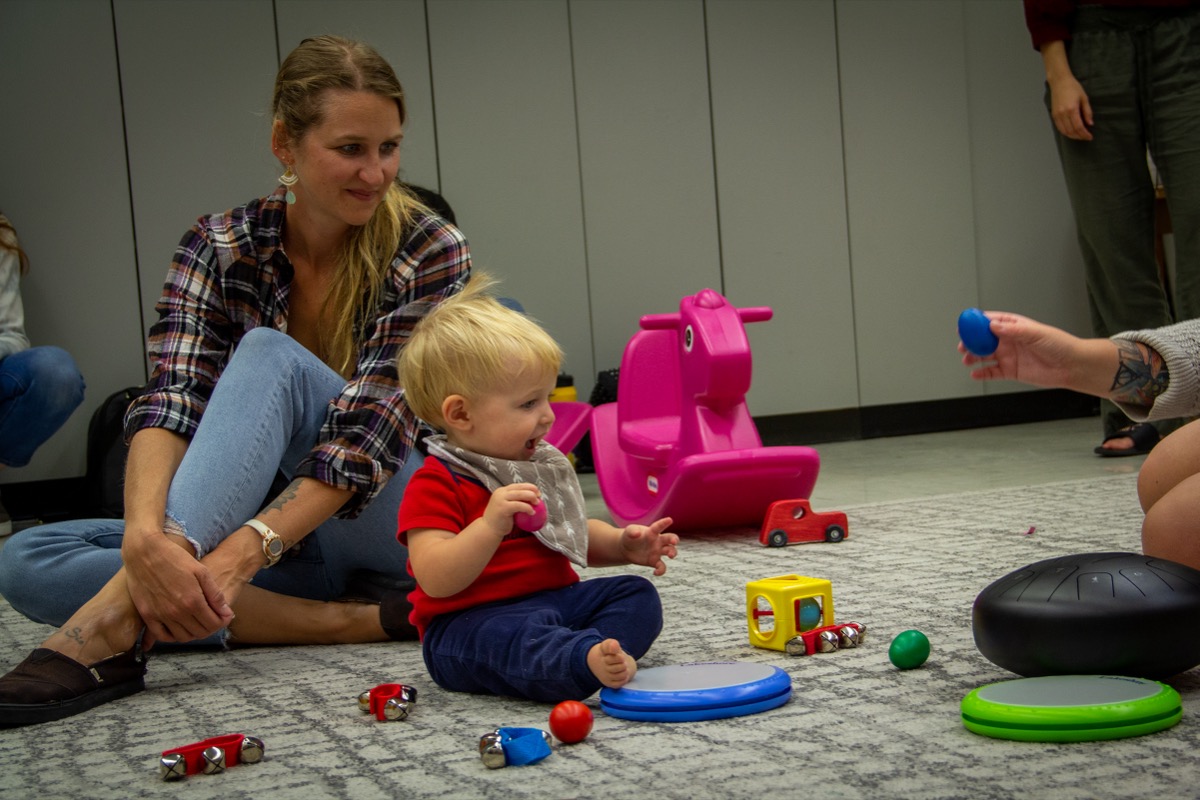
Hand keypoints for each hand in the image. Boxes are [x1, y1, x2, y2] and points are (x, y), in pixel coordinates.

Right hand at [122, 528, 234, 645]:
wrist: (145, 552)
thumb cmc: (175, 558)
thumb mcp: (201, 571)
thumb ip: (215, 594)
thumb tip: (226, 613)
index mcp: (193, 601)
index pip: (213, 624)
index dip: (222, 622)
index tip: (225, 616)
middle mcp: (176, 612)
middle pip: (200, 632)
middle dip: (211, 627)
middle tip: (213, 618)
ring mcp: (160, 615)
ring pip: (183, 637)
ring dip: (194, 633)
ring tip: (198, 622)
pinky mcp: (147, 615)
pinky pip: (162, 635)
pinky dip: (173, 636)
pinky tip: (179, 627)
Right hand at [481, 483, 541, 537]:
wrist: (489, 529)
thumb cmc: (501, 520)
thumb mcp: (508, 506)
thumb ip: (516, 501)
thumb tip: (533, 499)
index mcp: (502, 491)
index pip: (518, 485)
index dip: (530, 487)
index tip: (538, 493)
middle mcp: (501, 492)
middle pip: (520, 488)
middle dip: (532, 491)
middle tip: (539, 498)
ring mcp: (501, 499)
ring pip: (520, 494)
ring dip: (531, 498)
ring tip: (537, 504)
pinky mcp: (503, 508)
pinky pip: (519, 505)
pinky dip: (528, 508)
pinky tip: (532, 512)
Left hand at [619, 516, 678, 575]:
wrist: (626, 548)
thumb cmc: (630, 536)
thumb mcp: (628, 532)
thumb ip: (632, 531)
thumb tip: (637, 534)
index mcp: (652, 532)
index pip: (659, 526)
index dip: (664, 523)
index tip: (670, 520)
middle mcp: (658, 541)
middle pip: (670, 538)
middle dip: (674, 539)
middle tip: (674, 542)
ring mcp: (658, 551)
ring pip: (670, 551)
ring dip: (673, 552)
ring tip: (670, 556)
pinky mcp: (655, 561)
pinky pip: (662, 566)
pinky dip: (661, 570)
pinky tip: (655, 573)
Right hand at [959, 311, 1102, 393]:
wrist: (1072, 366)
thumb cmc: (1060, 345)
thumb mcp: (1036, 333)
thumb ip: (1014, 330)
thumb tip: (994, 326)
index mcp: (1014, 327)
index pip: (990, 322)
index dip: (976, 323)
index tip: (965, 325)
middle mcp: (1009, 341)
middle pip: (983, 339)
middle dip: (971, 342)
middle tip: (963, 345)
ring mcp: (1008, 356)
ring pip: (984, 355)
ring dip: (973, 357)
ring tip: (968, 360)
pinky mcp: (1010, 371)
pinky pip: (991, 372)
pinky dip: (981, 373)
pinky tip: (976, 373)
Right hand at [1048, 72, 1092, 140]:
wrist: (1060, 82)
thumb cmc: (1073, 87)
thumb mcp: (1084, 98)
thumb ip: (1087, 112)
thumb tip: (1090, 124)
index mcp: (1072, 109)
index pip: (1078, 127)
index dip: (1084, 134)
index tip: (1090, 137)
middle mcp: (1063, 114)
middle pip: (1071, 131)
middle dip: (1079, 136)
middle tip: (1086, 137)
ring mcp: (1057, 115)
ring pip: (1064, 131)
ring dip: (1072, 136)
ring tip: (1079, 136)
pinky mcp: (1053, 115)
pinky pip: (1059, 128)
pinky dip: (1065, 132)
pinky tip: (1071, 132)